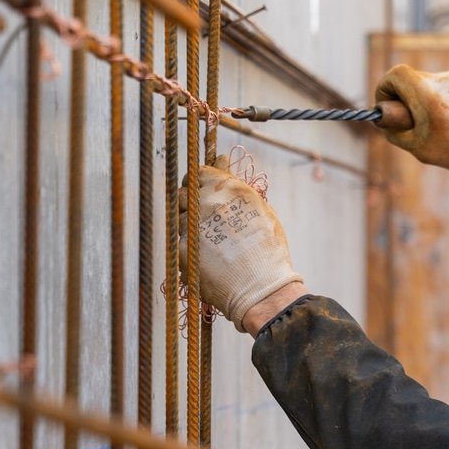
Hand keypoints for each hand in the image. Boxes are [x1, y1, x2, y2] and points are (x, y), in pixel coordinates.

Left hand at [181, 161, 302, 332]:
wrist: (262, 289)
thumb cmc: (268, 250)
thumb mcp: (260, 210)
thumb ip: (236, 185)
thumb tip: (222, 159)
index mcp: (226, 188)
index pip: (199, 172)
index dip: (201, 182)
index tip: (205, 191)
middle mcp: (205, 202)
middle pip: (184, 193)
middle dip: (192, 202)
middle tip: (206, 218)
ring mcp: (191, 225)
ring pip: (180, 218)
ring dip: (191, 227)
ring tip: (212, 244)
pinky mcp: (181, 249)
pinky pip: (181, 242)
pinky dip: (191, 249)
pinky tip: (209, 260)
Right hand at [374, 63, 448, 183]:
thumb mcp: (421, 149)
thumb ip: (396, 131)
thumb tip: (384, 117)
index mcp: (427, 92)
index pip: (394, 75)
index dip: (386, 90)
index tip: (390, 107)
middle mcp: (444, 77)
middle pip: (414, 81)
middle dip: (411, 101)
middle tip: (422, 125)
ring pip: (434, 84)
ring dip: (433, 102)